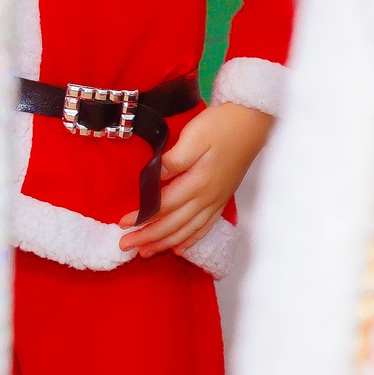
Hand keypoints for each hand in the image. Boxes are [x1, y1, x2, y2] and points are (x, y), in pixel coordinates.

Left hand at [121, 102, 271, 256]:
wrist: (251, 122)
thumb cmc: (221, 126)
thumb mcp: (194, 137)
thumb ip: (173, 160)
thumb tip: (154, 176)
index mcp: (198, 183)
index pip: (163, 206)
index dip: (142, 217)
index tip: (122, 225)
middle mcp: (208, 197)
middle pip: (173, 224)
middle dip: (148, 237)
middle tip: (125, 246)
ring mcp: (217, 200)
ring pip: (188, 230)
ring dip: (165, 243)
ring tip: (146, 253)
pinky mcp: (223, 198)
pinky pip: (205, 226)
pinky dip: (191, 239)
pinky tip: (180, 248)